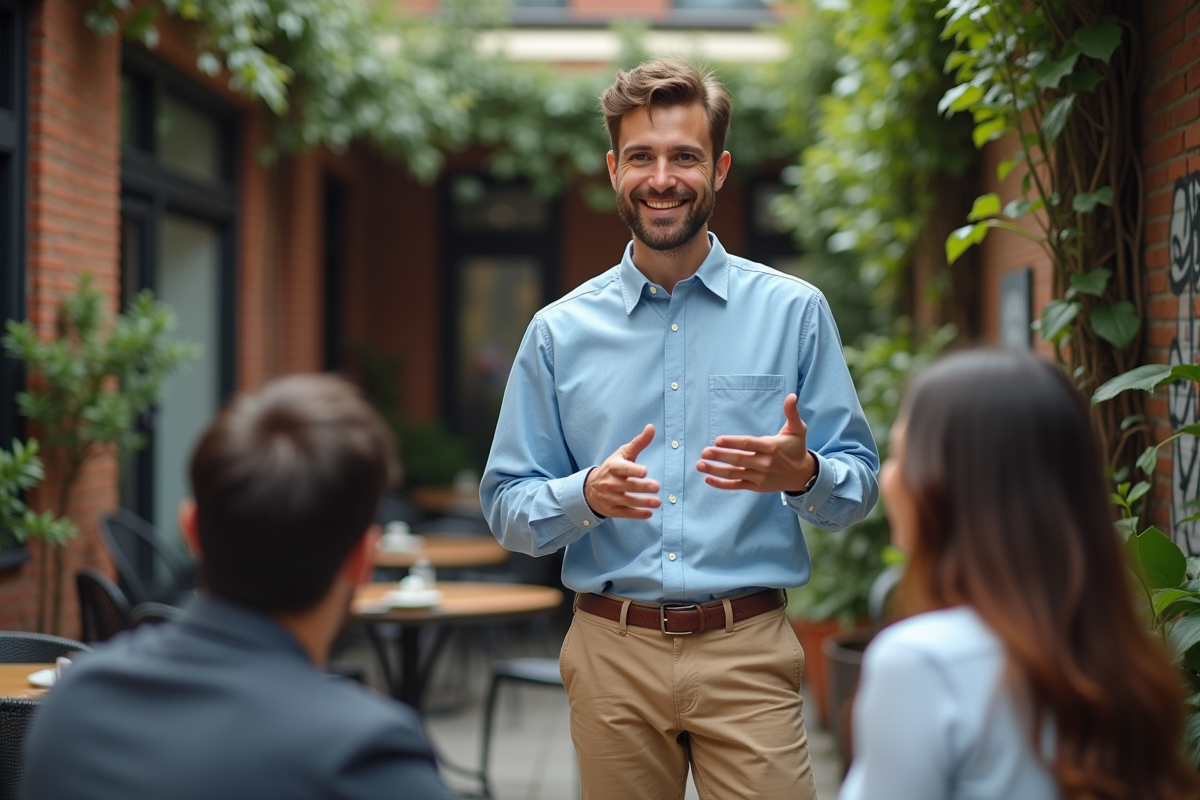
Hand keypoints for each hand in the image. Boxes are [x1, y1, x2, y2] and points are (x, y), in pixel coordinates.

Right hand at [584, 424, 660, 518]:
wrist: (590, 488)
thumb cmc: (613, 468)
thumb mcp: (623, 453)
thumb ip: (639, 442)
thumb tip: (652, 427)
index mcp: (613, 467)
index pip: (623, 468)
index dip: (633, 470)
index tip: (645, 471)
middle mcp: (610, 482)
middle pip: (627, 485)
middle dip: (641, 487)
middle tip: (656, 487)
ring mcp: (610, 497)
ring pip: (627, 501)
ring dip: (643, 502)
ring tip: (657, 502)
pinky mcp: (612, 510)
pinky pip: (625, 513)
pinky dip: (637, 514)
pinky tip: (649, 514)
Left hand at [697, 394, 815, 492]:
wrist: (802, 475)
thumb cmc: (796, 448)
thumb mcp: (798, 429)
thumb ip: (792, 413)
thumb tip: (792, 396)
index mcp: (771, 447)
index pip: (748, 444)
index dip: (732, 442)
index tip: (717, 440)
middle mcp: (764, 463)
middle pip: (738, 459)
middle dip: (719, 456)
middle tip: (704, 452)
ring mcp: (759, 477)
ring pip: (734, 474)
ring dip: (716, 470)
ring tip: (700, 465)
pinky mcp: (756, 487)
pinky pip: (736, 486)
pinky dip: (721, 484)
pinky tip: (707, 479)